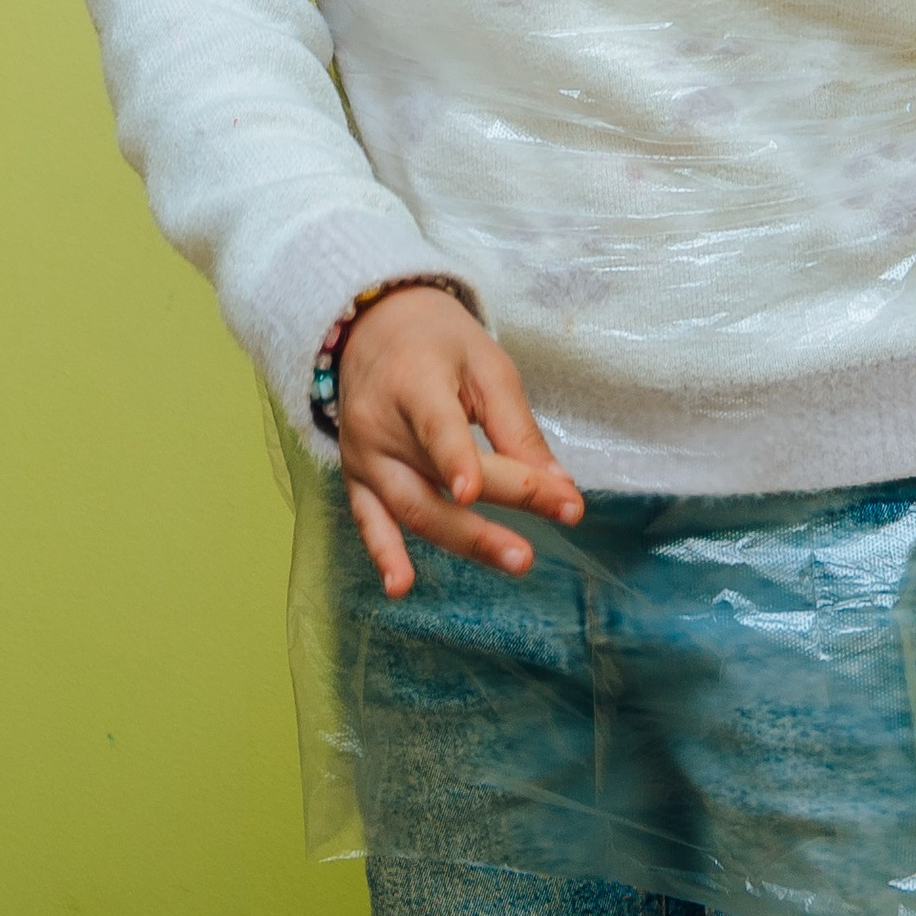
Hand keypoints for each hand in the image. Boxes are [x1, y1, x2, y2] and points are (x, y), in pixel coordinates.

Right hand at [336, 286, 584, 596]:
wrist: (373, 328)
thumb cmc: (440, 343)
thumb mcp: (486, 365)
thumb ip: (517, 427)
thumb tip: (559, 487)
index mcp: (413, 382)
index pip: (438, 428)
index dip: (454, 460)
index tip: (476, 491)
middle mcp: (378, 424)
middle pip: (432, 481)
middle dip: (484, 519)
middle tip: (532, 550)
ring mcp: (362, 455)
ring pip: (411, 508)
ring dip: (462, 541)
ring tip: (513, 560)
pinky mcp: (356, 477)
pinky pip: (367, 520)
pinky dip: (383, 554)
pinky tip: (400, 587)